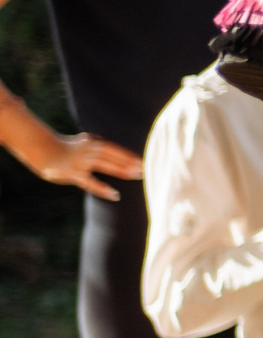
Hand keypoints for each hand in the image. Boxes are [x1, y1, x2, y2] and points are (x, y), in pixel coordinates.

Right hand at [25, 130, 143, 200]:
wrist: (42, 150)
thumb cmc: (65, 148)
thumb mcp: (83, 143)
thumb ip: (97, 144)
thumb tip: (110, 146)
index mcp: (92, 143)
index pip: (114, 148)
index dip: (129, 154)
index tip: (145, 160)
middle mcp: (87, 150)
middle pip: (112, 155)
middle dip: (129, 161)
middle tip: (146, 168)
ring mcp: (80, 161)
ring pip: (104, 164)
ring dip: (121, 169)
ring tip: (136, 176)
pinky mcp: (72, 173)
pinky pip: (90, 182)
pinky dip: (102, 188)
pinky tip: (115, 195)